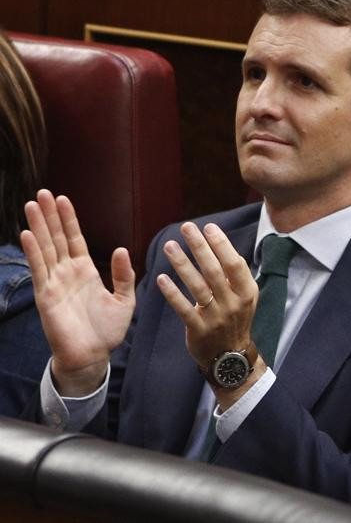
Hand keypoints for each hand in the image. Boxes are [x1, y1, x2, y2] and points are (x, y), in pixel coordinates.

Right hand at [21, 190, 135, 395]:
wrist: (93, 356)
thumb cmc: (107, 330)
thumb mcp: (124, 299)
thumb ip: (123, 275)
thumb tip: (122, 249)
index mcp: (85, 271)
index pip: (75, 239)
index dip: (68, 219)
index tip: (63, 198)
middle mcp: (67, 273)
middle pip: (56, 238)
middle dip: (50, 216)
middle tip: (42, 192)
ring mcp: (55, 283)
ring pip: (45, 249)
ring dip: (38, 227)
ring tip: (32, 204)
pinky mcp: (46, 296)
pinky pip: (39, 270)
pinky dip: (33, 252)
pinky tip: (27, 234)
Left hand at [155, 222, 261, 405]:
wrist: (229, 356)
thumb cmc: (235, 319)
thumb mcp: (245, 297)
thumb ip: (236, 275)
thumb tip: (223, 245)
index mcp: (247, 292)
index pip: (234, 263)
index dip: (222, 244)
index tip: (208, 227)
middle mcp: (233, 303)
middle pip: (214, 271)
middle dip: (199, 247)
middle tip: (186, 227)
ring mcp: (216, 317)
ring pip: (197, 286)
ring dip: (182, 264)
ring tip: (170, 246)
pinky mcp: (199, 329)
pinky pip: (183, 308)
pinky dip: (172, 293)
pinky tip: (161, 278)